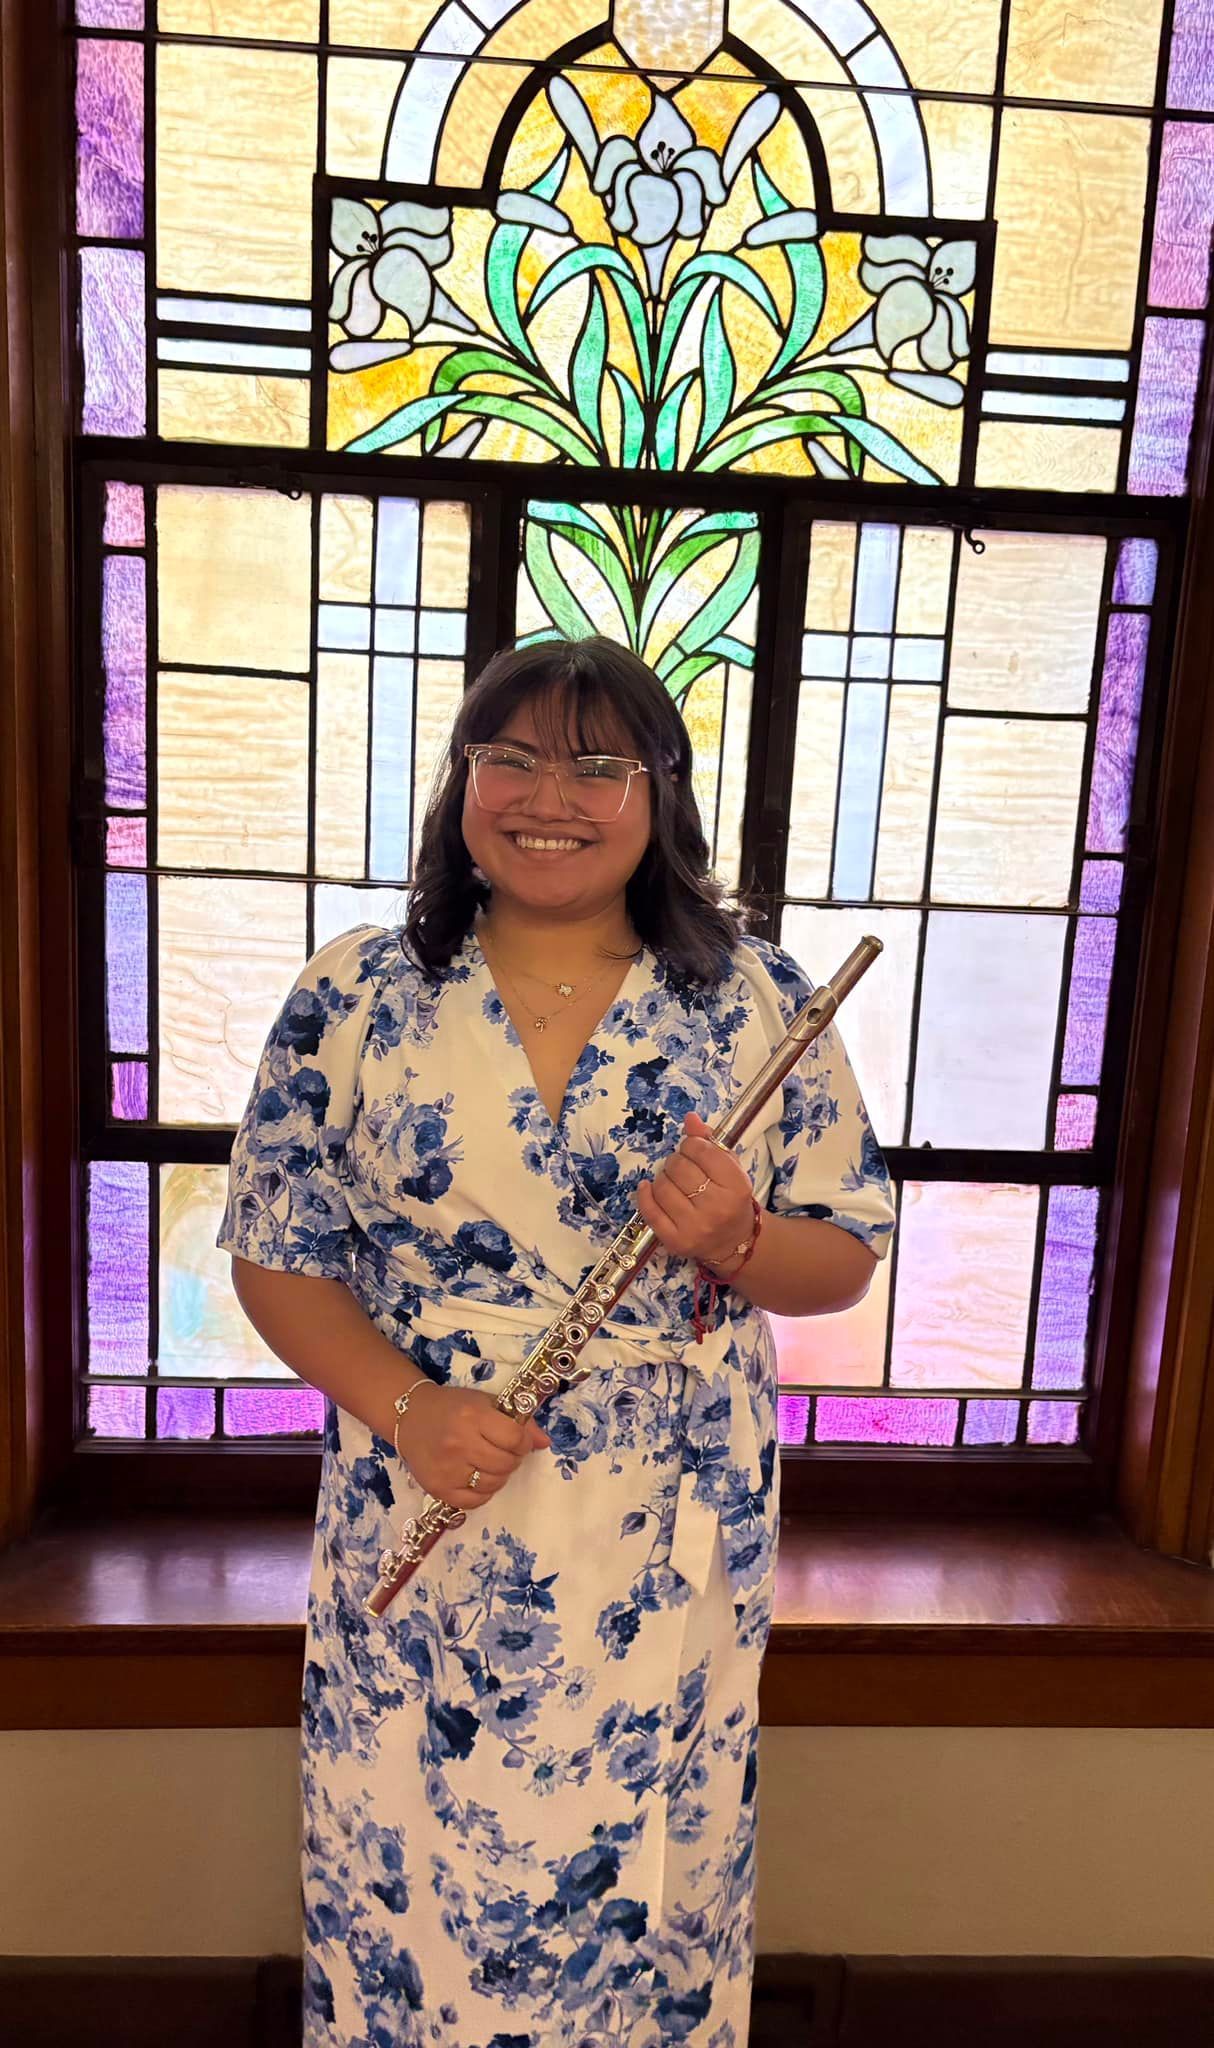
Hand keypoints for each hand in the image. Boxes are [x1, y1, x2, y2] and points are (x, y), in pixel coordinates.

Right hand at [395, 1382, 550, 1508]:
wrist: (410, 1417)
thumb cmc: (452, 1407)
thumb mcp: (485, 1403)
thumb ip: (518, 1421)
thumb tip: (545, 1443)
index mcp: (472, 1415)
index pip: (514, 1438)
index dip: (523, 1442)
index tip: (517, 1440)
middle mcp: (459, 1443)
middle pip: (505, 1464)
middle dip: (512, 1459)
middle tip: (502, 1452)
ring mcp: (447, 1468)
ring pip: (492, 1485)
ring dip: (498, 1476)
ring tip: (488, 1463)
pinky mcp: (437, 1488)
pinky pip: (474, 1502)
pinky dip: (481, 1492)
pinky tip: (475, 1477)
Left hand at [635, 1111, 755, 1269]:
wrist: (734, 1242)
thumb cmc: (731, 1199)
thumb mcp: (729, 1168)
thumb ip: (710, 1142)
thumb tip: (689, 1118)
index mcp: (735, 1186)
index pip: (701, 1150)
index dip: (691, 1145)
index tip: (693, 1151)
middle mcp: (716, 1207)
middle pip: (679, 1167)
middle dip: (676, 1161)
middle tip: (683, 1168)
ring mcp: (694, 1227)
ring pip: (662, 1186)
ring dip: (663, 1178)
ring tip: (674, 1182)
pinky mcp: (675, 1241)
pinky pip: (649, 1210)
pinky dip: (645, 1195)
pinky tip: (649, 1188)